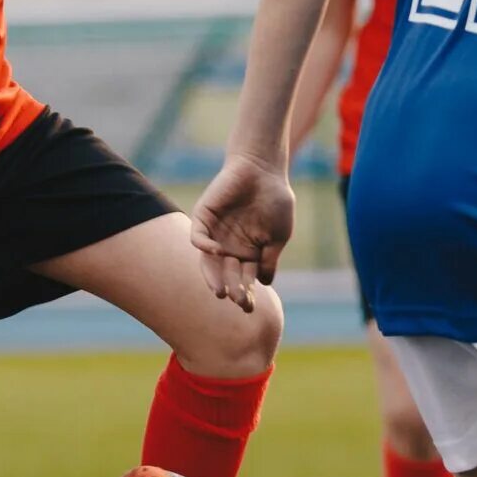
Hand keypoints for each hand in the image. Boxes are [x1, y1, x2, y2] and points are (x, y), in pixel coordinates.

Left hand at [190, 152, 295, 310]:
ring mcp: (215, 234)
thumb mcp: (278, 235)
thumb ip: (269, 259)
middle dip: (232, 289)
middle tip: (238, 301)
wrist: (263, 169)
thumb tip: (265, 284)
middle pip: (227, 275)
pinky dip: (205, 247)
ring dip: (213, 277)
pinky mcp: (204, 218)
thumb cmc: (275, 201)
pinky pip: (198, 238)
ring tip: (220, 291)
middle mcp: (229, 248)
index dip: (247, 294)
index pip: (244, 280)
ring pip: (209, 262)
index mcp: (248, 254)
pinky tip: (219, 252)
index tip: (250, 307)